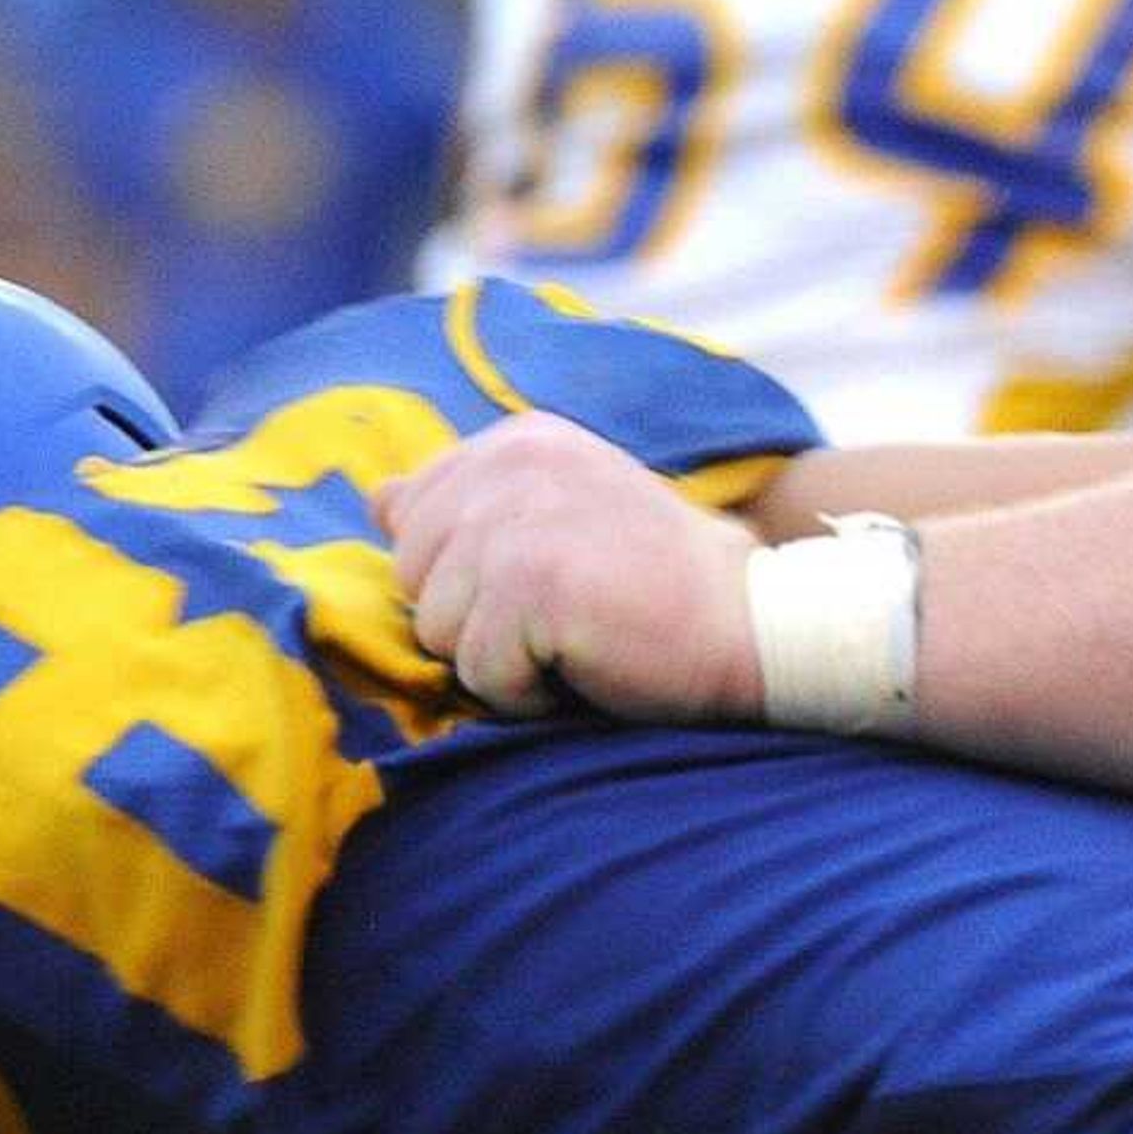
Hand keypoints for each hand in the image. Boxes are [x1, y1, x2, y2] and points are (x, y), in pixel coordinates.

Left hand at [375, 413, 762, 723]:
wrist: (757, 623)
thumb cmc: (655, 583)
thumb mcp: (556, 514)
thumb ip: (465, 503)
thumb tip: (375, 498)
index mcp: (514, 442)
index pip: (408, 519)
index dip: (464, 573)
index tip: (548, 573)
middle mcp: (509, 466)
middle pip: (411, 579)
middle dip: (474, 616)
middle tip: (565, 610)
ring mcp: (516, 522)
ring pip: (436, 631)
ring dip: (500, 656)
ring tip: (578, 633)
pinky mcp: (530, 584)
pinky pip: (479, 674)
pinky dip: (527, 691)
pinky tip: (590, 660)